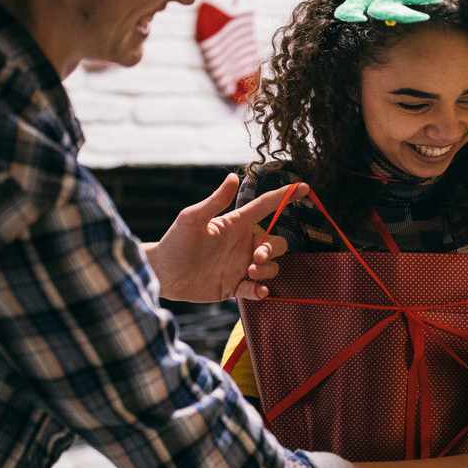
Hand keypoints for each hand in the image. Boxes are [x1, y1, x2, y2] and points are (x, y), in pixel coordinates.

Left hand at [145, 174, 301, 302]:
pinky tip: (256, 290)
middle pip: (277, 242)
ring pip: (272, 266)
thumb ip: (216, 201)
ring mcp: (240, 266)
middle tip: (256, 257)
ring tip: (250, 273)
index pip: (266, 206)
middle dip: (273, 249)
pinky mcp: (235, 286)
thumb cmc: (175, 241)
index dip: (285, 196)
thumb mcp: (193, 218)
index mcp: (236, 224)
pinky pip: (258, 289)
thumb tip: (233, 176)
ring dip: (268, 269)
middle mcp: (243, 244)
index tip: (304, 187)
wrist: (163, 274)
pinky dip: (262, 290)